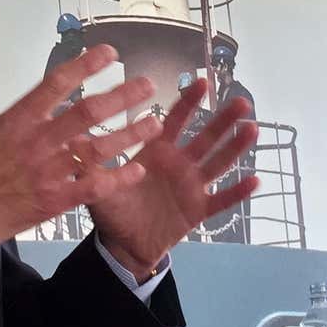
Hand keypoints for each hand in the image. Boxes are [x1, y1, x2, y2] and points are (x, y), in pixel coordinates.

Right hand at [0, 45, 162, 250]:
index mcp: (16, 119)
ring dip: (129, 134)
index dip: (86, 65)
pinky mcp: (53, 201)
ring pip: (98, 148)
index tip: (110, 54)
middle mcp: (37, 142)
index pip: (57, 83)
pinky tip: (137, 169)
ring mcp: (48, 172)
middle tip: (147, 86)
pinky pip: (92, 187)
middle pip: (88, 112)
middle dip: (122, 96)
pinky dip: (117, 178)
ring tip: (154, 124)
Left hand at [80, 78, 258, 278]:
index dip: (188, 102)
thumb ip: (90, 162)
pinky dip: (238, 192)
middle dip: (223, 119)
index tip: (201, 81)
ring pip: (218, 162)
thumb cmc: (113, 209)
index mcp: (156, 152)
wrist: (124, 244)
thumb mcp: (99, 184)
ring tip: (252, 128)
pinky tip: (256, 180)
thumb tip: (70, 136)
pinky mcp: (199, 210)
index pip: (174, 121)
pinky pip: (222, 200)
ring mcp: (192, 186)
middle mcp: (179, 164)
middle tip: (241, 101)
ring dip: (236, 146)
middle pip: (205, 137)